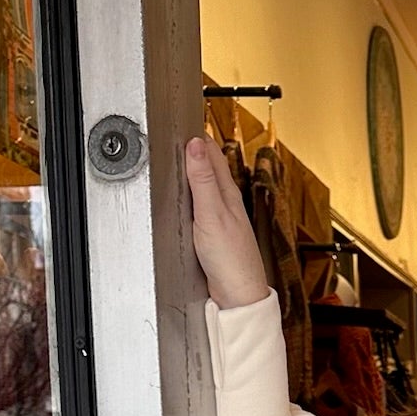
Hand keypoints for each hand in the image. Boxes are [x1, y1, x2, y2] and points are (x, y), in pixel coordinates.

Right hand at [185, 135, 268, 309]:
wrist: (238, 296)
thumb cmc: (230, 260)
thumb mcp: (211, 214)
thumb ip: (203, 180)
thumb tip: (195, 145)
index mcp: (227, 194)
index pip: (212, 154)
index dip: (198, 136)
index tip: (184, 119)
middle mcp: (227, 204)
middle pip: (210, 168)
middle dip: (194, 150)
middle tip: (178, 133)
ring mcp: (221, 220)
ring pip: (206, 188)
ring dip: (194, 172)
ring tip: (180, 158)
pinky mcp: (214, 236)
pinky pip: (201, 207)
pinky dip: (192, 196)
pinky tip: (186, 200)